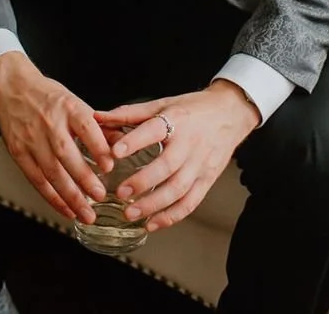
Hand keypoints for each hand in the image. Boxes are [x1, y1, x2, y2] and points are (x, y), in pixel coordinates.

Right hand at [0, 52, 112, 223]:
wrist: (13, 89)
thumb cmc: (49, 97)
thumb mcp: (78, 104)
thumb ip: (101, 126)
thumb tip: (123, 143)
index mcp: (70, 109)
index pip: (87, 129)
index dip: (98, 148)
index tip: (110, 165)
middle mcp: (51, 125)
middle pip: (67, 155)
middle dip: (84, 179)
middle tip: (100, 196)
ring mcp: (32, 140)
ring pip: (51, 172)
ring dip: (69, 196)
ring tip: (85, 213)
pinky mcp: (19, 153)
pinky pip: (36, 179)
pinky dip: (52, 197)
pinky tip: (65, 209)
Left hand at [92, 81, 260, 232]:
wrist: (232, 113)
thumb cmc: (194, 109)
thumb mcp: (163, 104)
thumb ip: (130, 113)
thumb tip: (97, 118)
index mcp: (177, 120)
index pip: (155, 129)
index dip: (136, 141)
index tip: (115, 151)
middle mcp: (190, 143)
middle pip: (168, 166)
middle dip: (143, 181)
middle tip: (121, 193)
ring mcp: (201, 163)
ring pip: (179, 189)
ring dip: (154, 204)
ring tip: (130, 213)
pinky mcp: (208, 179)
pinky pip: (190, 202)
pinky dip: (171, 216)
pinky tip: (152, 223)